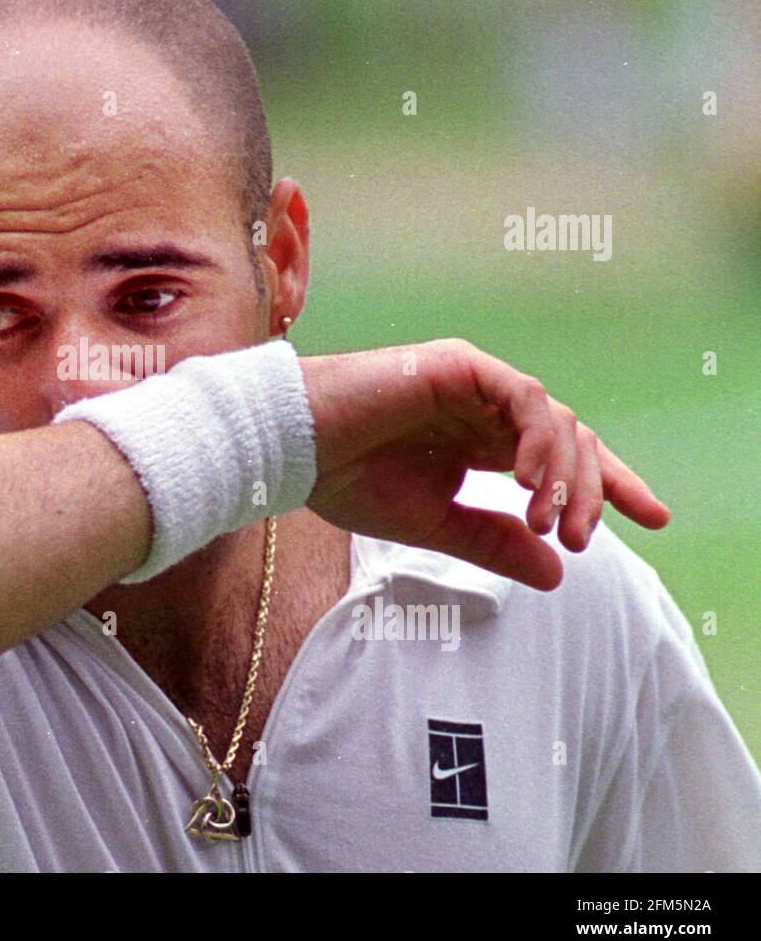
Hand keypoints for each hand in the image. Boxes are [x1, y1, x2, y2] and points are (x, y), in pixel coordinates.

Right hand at [299, 338, 669, 590]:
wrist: (290, 449)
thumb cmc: (344, 480)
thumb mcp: (432, 525)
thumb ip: (492, 541)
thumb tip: (557, 573)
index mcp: (477, 440)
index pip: (558, 458)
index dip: (605, 485)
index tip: (649, 518)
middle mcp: (482, 408)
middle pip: (569, 439)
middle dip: (594, 487)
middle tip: (586, 539)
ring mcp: (473, 383)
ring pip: (554, 419)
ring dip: (562, 474)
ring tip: (547, 522)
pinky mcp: (458, 366)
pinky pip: (522, 398)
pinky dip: (535, 438)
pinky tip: (526, 481)